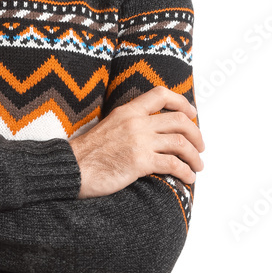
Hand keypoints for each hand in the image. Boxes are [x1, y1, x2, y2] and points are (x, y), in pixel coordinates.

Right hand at [68, 85, 204, 198]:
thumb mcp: (108, 127)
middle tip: (200, 147)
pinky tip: (188, 178)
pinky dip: (186, 172)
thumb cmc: (87, 154)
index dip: (182, 102)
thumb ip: (129, 124)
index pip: (161, 94)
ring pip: (181, 143)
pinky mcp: (140, 162)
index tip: (191, 114)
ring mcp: (139, 141)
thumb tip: (150, 132)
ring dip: (195, 156)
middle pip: (179, 121)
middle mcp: (136, 122)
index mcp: (127, 111)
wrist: (71, 168)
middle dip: (196, 134)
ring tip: (197, 166)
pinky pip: (173, 164)